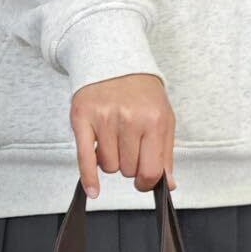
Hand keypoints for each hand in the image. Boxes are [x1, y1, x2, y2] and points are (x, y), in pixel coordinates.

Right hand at [70, 74, 176, 197]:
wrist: (113, 61)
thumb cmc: (141, 93)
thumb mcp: (163, 118)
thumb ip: (166, 154)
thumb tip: (168, 185)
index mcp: (154, 121)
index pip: (150, 170)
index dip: (147, 182)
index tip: (144, 181)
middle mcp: (129, 119)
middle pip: (127, 170)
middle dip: (129, 163)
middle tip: (129, 144)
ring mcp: (104, 118)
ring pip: (108, 166)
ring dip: (111, 160)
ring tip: (114, 140)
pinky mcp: (82, 118)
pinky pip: (85, 158)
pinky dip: (89, 178)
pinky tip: (93, 191)